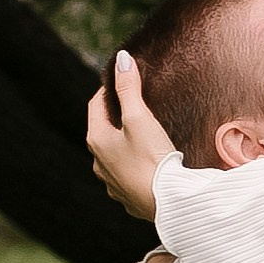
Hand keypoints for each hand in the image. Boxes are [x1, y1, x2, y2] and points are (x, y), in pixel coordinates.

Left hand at [86, 50, 176, 218]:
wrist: (168, 203)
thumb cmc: (152, 158)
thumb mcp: (140, 117)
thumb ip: (129, 88)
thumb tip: (121, 59)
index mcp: (97, 141)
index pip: (95, 105)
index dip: (107, 90)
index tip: (120, 79)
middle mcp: (99, 164)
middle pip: (103, 131)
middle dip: (115, 116)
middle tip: (133, 103)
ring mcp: (112, 183)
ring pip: (113, 156)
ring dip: (123, 143)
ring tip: (141, 134)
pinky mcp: (127, 198)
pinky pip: (126, 176)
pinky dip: (133, 165)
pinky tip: (147, 163)